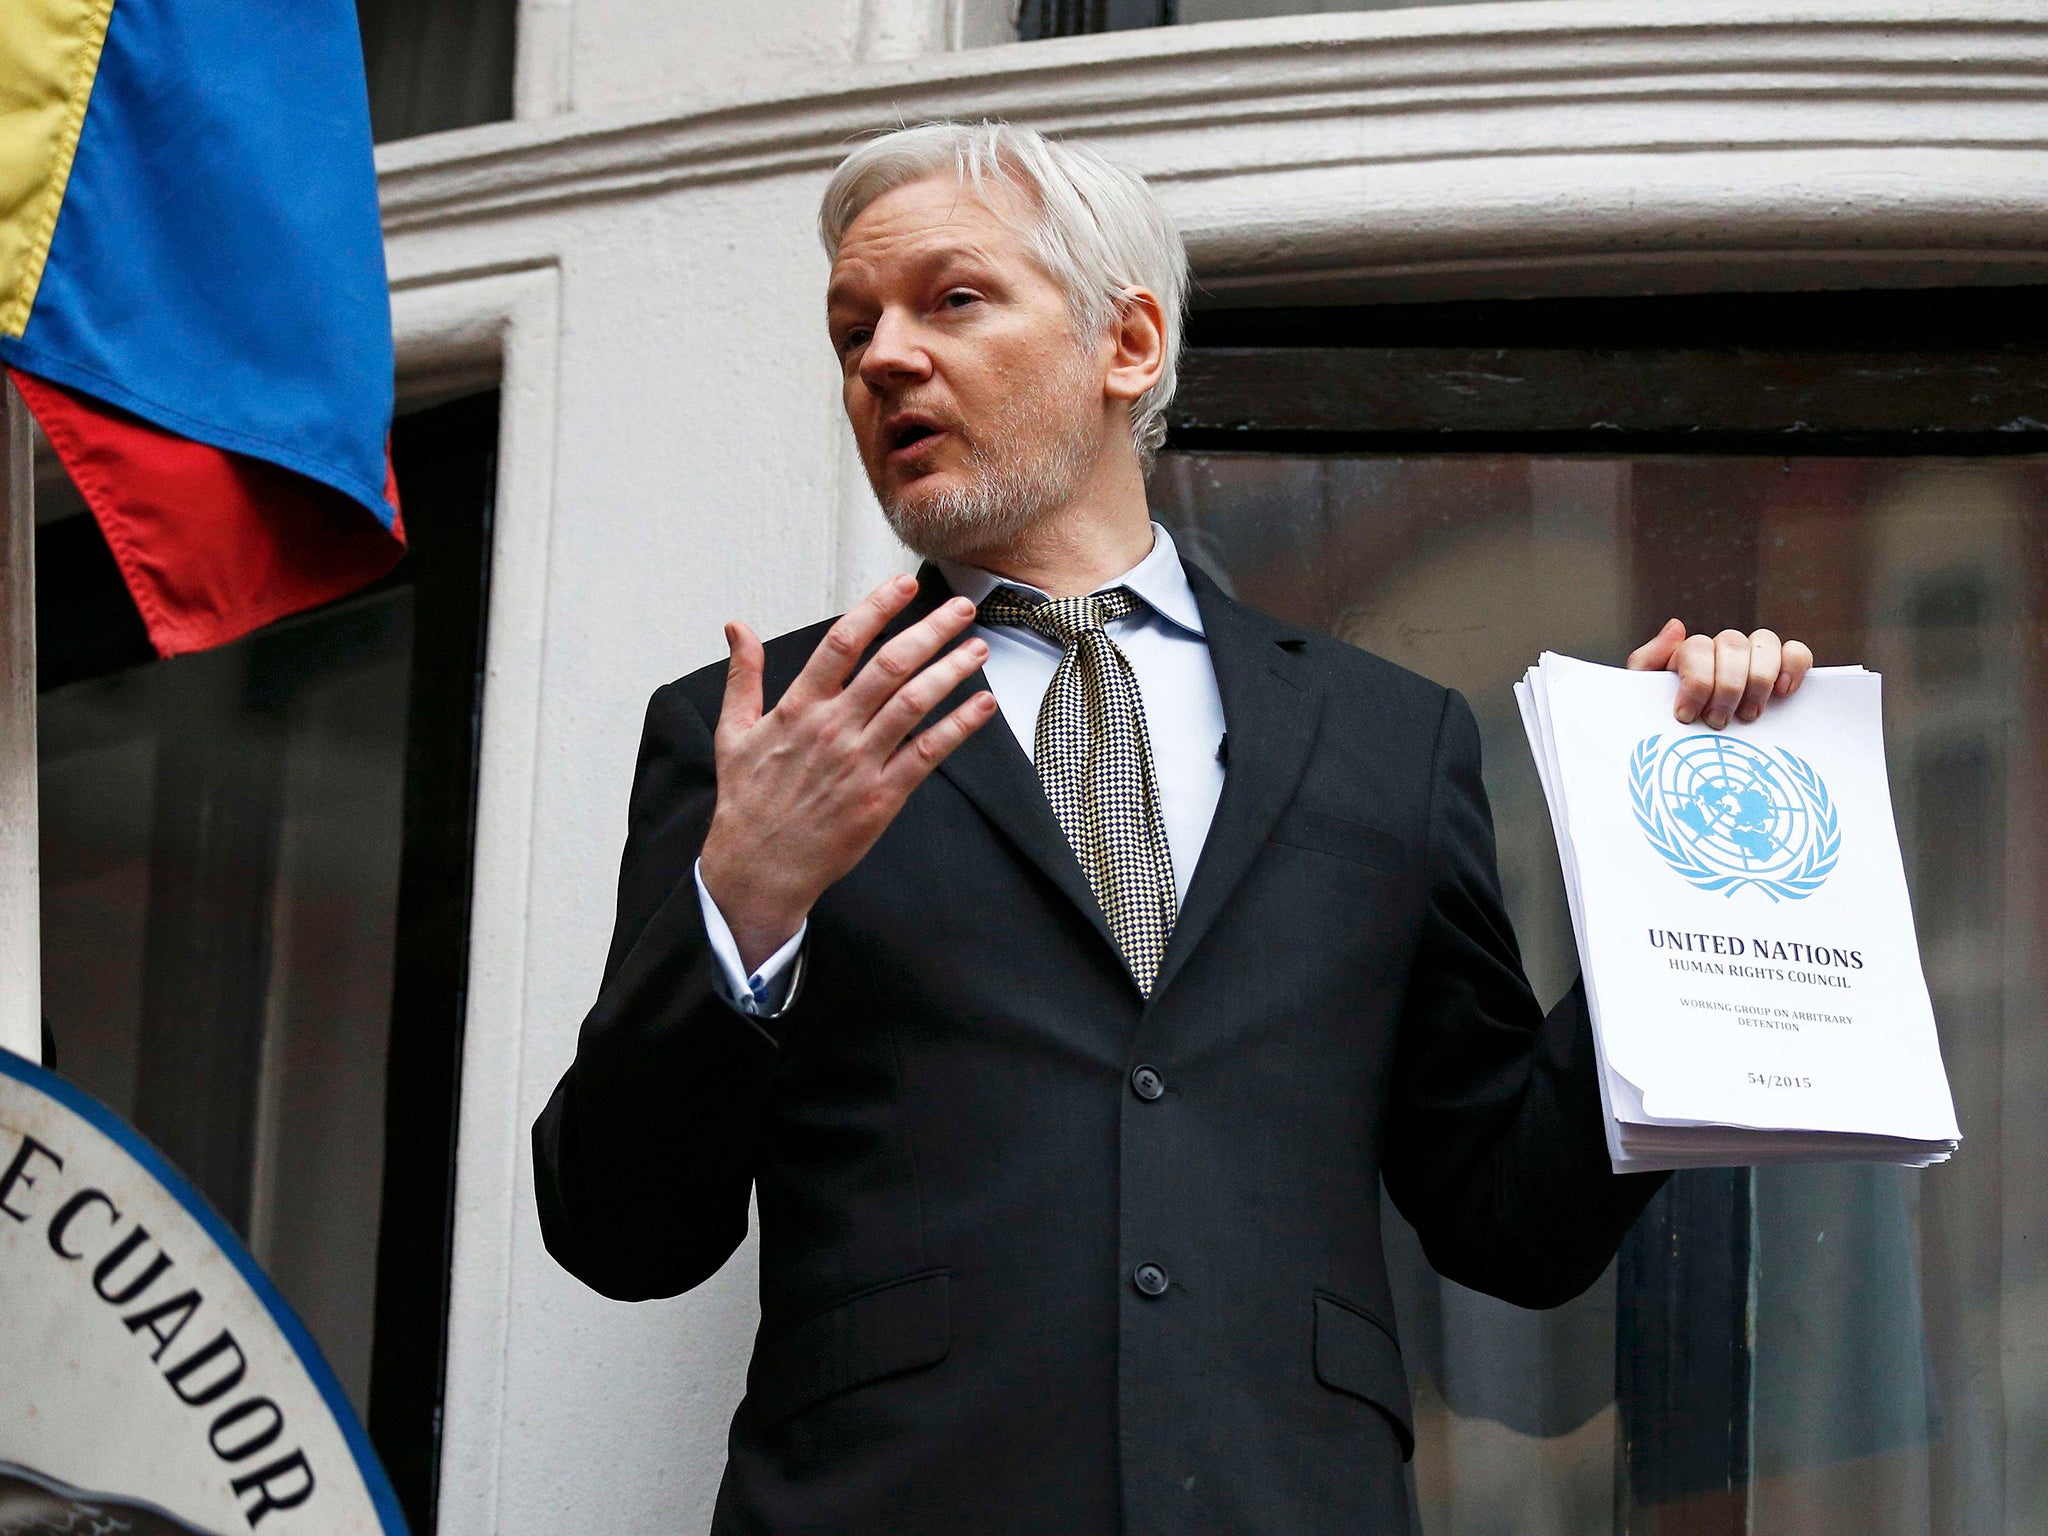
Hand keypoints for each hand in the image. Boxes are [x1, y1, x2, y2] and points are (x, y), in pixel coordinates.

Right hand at [698, 575, 998, 970]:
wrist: (760, 867)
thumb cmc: (747, 800)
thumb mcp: (732, 731)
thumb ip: (742, 675)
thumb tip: (737, 627)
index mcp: (798, 707)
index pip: (842, 642)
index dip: (877, 608)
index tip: (904, 585)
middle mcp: (832, 728)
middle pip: (889, 665)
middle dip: (930, 631)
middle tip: (961, 607)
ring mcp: (859, 762)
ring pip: (913, 703)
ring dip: (951, 671)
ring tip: (978, 648)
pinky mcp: (881, 796)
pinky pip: (927, 753)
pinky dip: (958, 726)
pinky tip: (982, 704)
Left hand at [1626, 620, 1813, 728]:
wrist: (1684, 751)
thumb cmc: (1665, 724)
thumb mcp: (1645, 696)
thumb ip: (1649, 660)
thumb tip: (1677, 626)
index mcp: (1689, 653)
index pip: (1698, 647)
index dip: (1696, 681)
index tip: (1687, 716)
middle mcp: (1723, 649)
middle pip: (1731, 644)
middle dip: (1726, 687)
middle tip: (1717, 722)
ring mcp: (1754, 658)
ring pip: (1764, 642)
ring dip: (1758, 679)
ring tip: (1749, 715)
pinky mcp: (1783, 671)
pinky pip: (1797, 653)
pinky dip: (1794, 665)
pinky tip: (1784, 691)